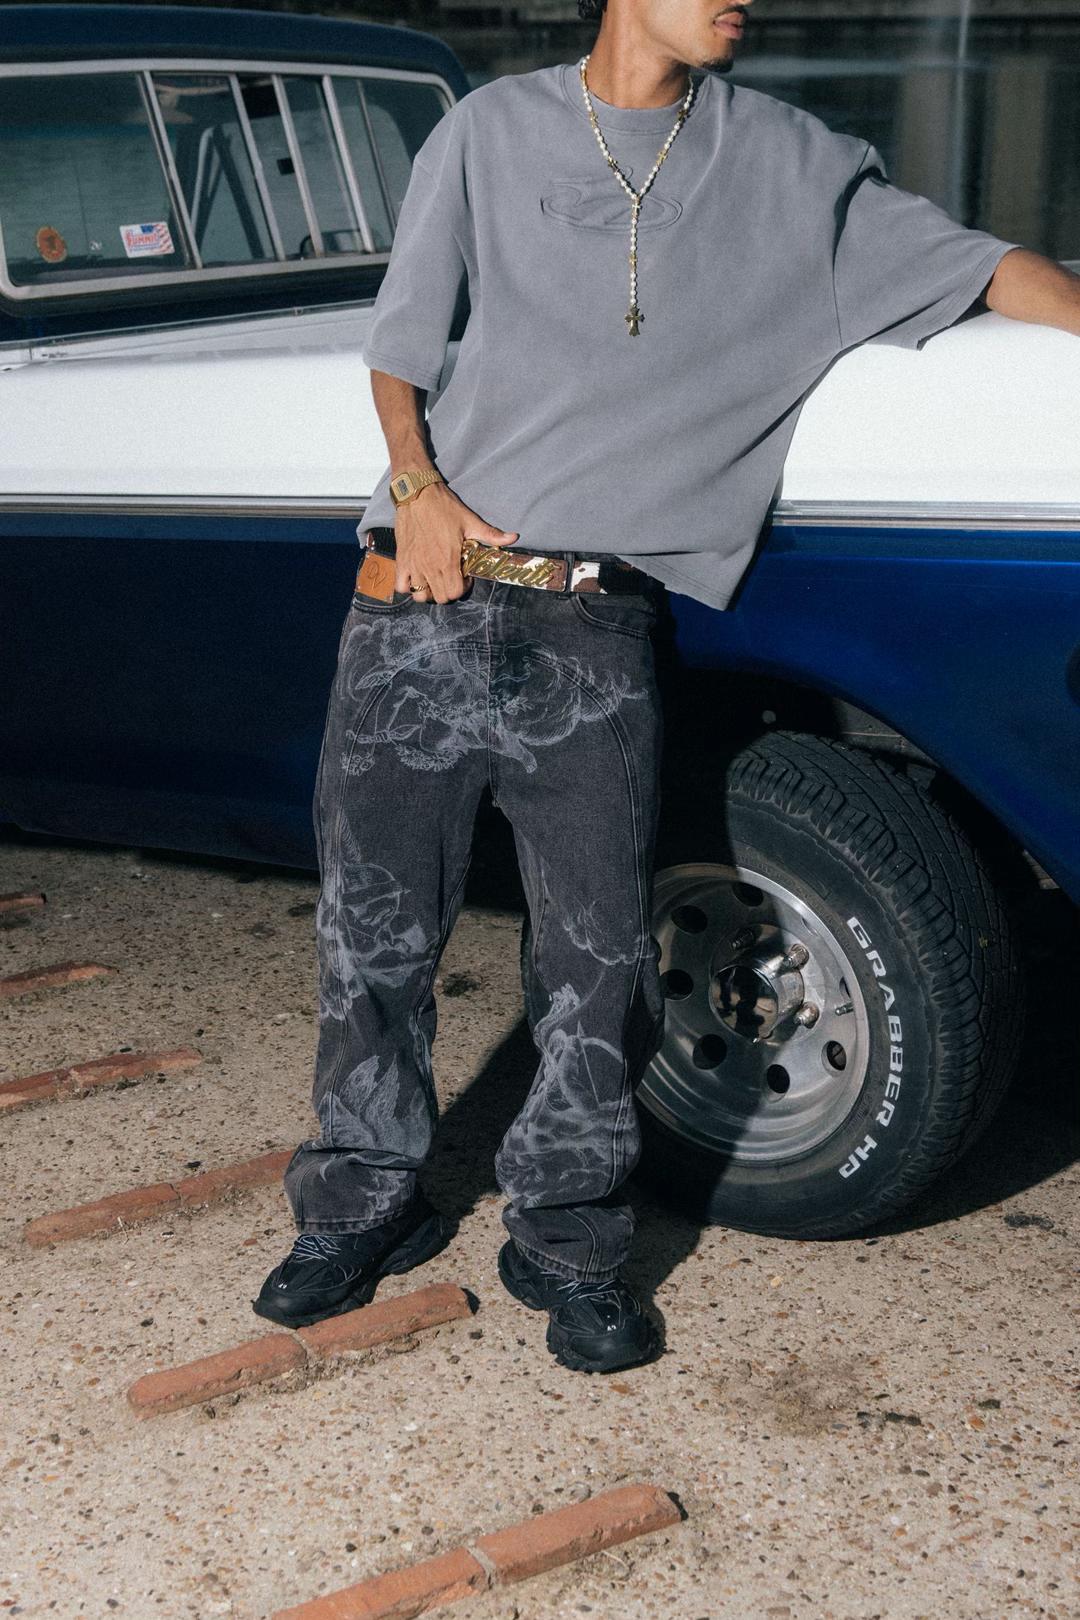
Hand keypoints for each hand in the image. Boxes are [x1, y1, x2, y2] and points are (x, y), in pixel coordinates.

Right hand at [395, 484, 518, 602]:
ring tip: (434, 579)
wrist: (416, 493)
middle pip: (440, 597)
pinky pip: (401, 586)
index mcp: (448, 560)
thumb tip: (514, 538)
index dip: (463, 587)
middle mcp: (430, 566)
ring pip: (420, 596)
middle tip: (451, 577)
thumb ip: (491, 535)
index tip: (464, 576)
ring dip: (429, 592)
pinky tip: (417, 576)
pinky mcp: (402, 560)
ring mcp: (414, 565)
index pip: (455, 592)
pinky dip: (408, 586)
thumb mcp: (470, 521)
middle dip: (448, 591)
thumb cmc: (443, 507)